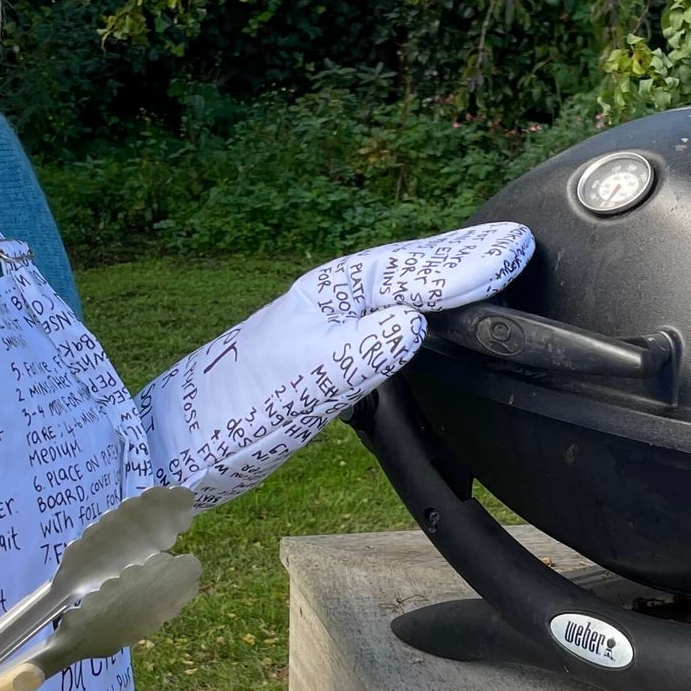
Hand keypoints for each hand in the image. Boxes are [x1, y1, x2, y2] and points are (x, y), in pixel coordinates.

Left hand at [137, 221, 532, 506]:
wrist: (173, 447)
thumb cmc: (231, 415)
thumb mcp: (303, 385)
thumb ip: (361, 352)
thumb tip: (416, 322)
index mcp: (332, 295)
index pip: (414, 271)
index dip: (467, 263)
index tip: (516, 250)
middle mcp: (332, 301)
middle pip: (411, 267)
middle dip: (464, 255)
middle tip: (517, 243)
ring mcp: (327, 326)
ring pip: (399, 288)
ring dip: (445, 278)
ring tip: (488, 268)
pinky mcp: (324, 356)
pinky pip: (387, 318)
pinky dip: (421, 310)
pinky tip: (427, 321)